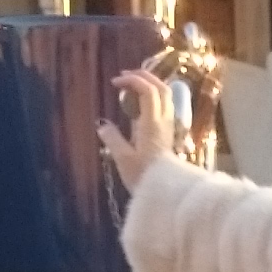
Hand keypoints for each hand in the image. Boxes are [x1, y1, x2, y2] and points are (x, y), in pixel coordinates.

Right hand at [97, 69, 176, 195]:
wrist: (167, 194)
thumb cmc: (144, 178)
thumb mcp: (123, 159)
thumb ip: (112, 138)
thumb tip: (102, 124)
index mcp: (152, 123)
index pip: (148, 90)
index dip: (132, 80)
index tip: (115, 82)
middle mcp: (164, 121)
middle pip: (161, 87)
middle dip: (143, 76)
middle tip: (125, 77)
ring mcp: (168, 126)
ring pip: (166, 96)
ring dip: (150, 85)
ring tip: (132, 87)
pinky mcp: (168, 134)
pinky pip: (164, 107)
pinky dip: (153, 98)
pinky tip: (140, 104)